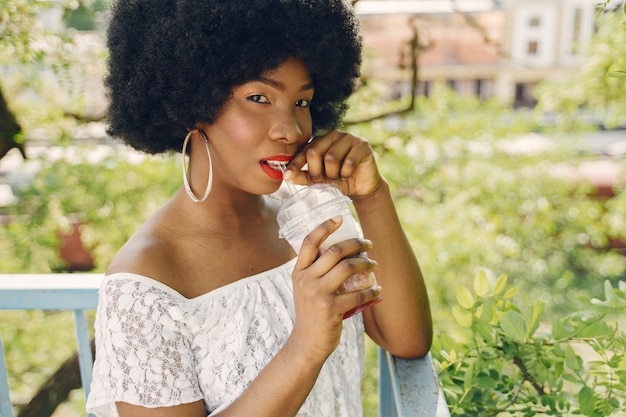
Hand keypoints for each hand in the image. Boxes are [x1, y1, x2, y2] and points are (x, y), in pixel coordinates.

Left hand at [284, 130, 381, 197]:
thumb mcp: (318, 180)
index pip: (304, 151)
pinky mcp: (362, 145)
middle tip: (325, 179)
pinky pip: (348, 162)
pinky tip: (349, 174)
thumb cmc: (339, 180)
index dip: (295, 164)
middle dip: (317, 171)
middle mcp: (333, 135)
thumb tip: (286, 176)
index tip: (287, 176)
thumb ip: (303, 176)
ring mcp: (348, 138)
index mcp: (320, 141)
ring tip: (338, 177)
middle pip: (314, 152)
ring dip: (333, 174)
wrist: (361, 187)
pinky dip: (346, 173)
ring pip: (331, 158)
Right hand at [288, 217, 379, 360]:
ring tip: (374, 264)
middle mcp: (306, 280)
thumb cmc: (310, 313)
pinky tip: (377, 289)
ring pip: (348, 268)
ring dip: (366, 263)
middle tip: (369, 244)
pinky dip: (372, 290)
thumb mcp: (304, 288)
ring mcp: (318, 294)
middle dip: (356, 244)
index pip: (310, 242)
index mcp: (298, 272)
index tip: (340, 218)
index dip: (325, 227)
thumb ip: (315, 271)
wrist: (306, 343)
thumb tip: (341, 251)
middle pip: (335, 251)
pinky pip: (358, 294)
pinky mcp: (331, 309)